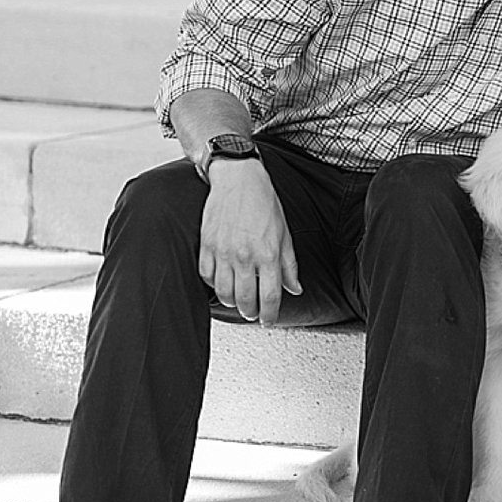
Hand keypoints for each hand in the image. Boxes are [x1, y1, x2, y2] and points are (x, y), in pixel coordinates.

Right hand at [196, 160, 299, 324]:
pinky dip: (214, 285)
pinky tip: (222, 284)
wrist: (239, 181)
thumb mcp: (285, 234)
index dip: (270, 314)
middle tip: (253, 314)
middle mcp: (245, 257)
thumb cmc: (264, 204)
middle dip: (251, 312)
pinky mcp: (206, 246)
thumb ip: (289, 265)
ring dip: (232, 302)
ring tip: (238, 302)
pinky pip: (207, 276)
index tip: (269, 320)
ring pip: (224, 292)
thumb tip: (295, 288)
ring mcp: (223, 252)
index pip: (271, 296)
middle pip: (246, 299)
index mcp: (268, 254)